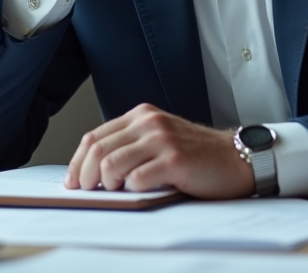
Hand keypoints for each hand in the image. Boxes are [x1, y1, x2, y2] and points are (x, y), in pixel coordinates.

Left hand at [64, 103, 254, 199]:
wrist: (235, 158)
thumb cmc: (196, 154)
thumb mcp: (159, 139)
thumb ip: (131, 145)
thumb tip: (91, 170)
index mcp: (141, 115)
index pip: (95, 136)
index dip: (77, 161)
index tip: (73, 181)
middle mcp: (149, 122)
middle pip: (98, 149)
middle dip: (84, 175)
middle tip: (87, 191)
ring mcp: (162, 140)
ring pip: (111, 164)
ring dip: (106, 184)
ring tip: (116, 191)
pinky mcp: (174, 160)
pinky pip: (136, 179)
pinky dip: (131, 190)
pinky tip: (140, 191)